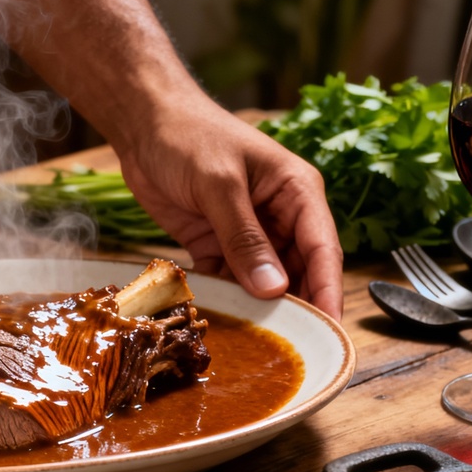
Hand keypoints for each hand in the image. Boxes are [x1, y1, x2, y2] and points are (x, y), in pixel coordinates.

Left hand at [117, 102, 344, 320]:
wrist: (143, 123)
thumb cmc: (189, 135)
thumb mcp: (220, 185)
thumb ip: (244, 237)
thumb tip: (273, 288)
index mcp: (297, 192)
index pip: (323, 250)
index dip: (328, 291)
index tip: (328, 329)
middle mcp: (279, 216)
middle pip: (296, 272)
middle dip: (293, 308)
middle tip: (288, 348)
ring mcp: (248, 232)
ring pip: (262, 281)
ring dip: (257, 308)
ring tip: (254, 342)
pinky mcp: (215, 243)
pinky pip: (227, 279)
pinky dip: (224, 298)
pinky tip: (219, 321)